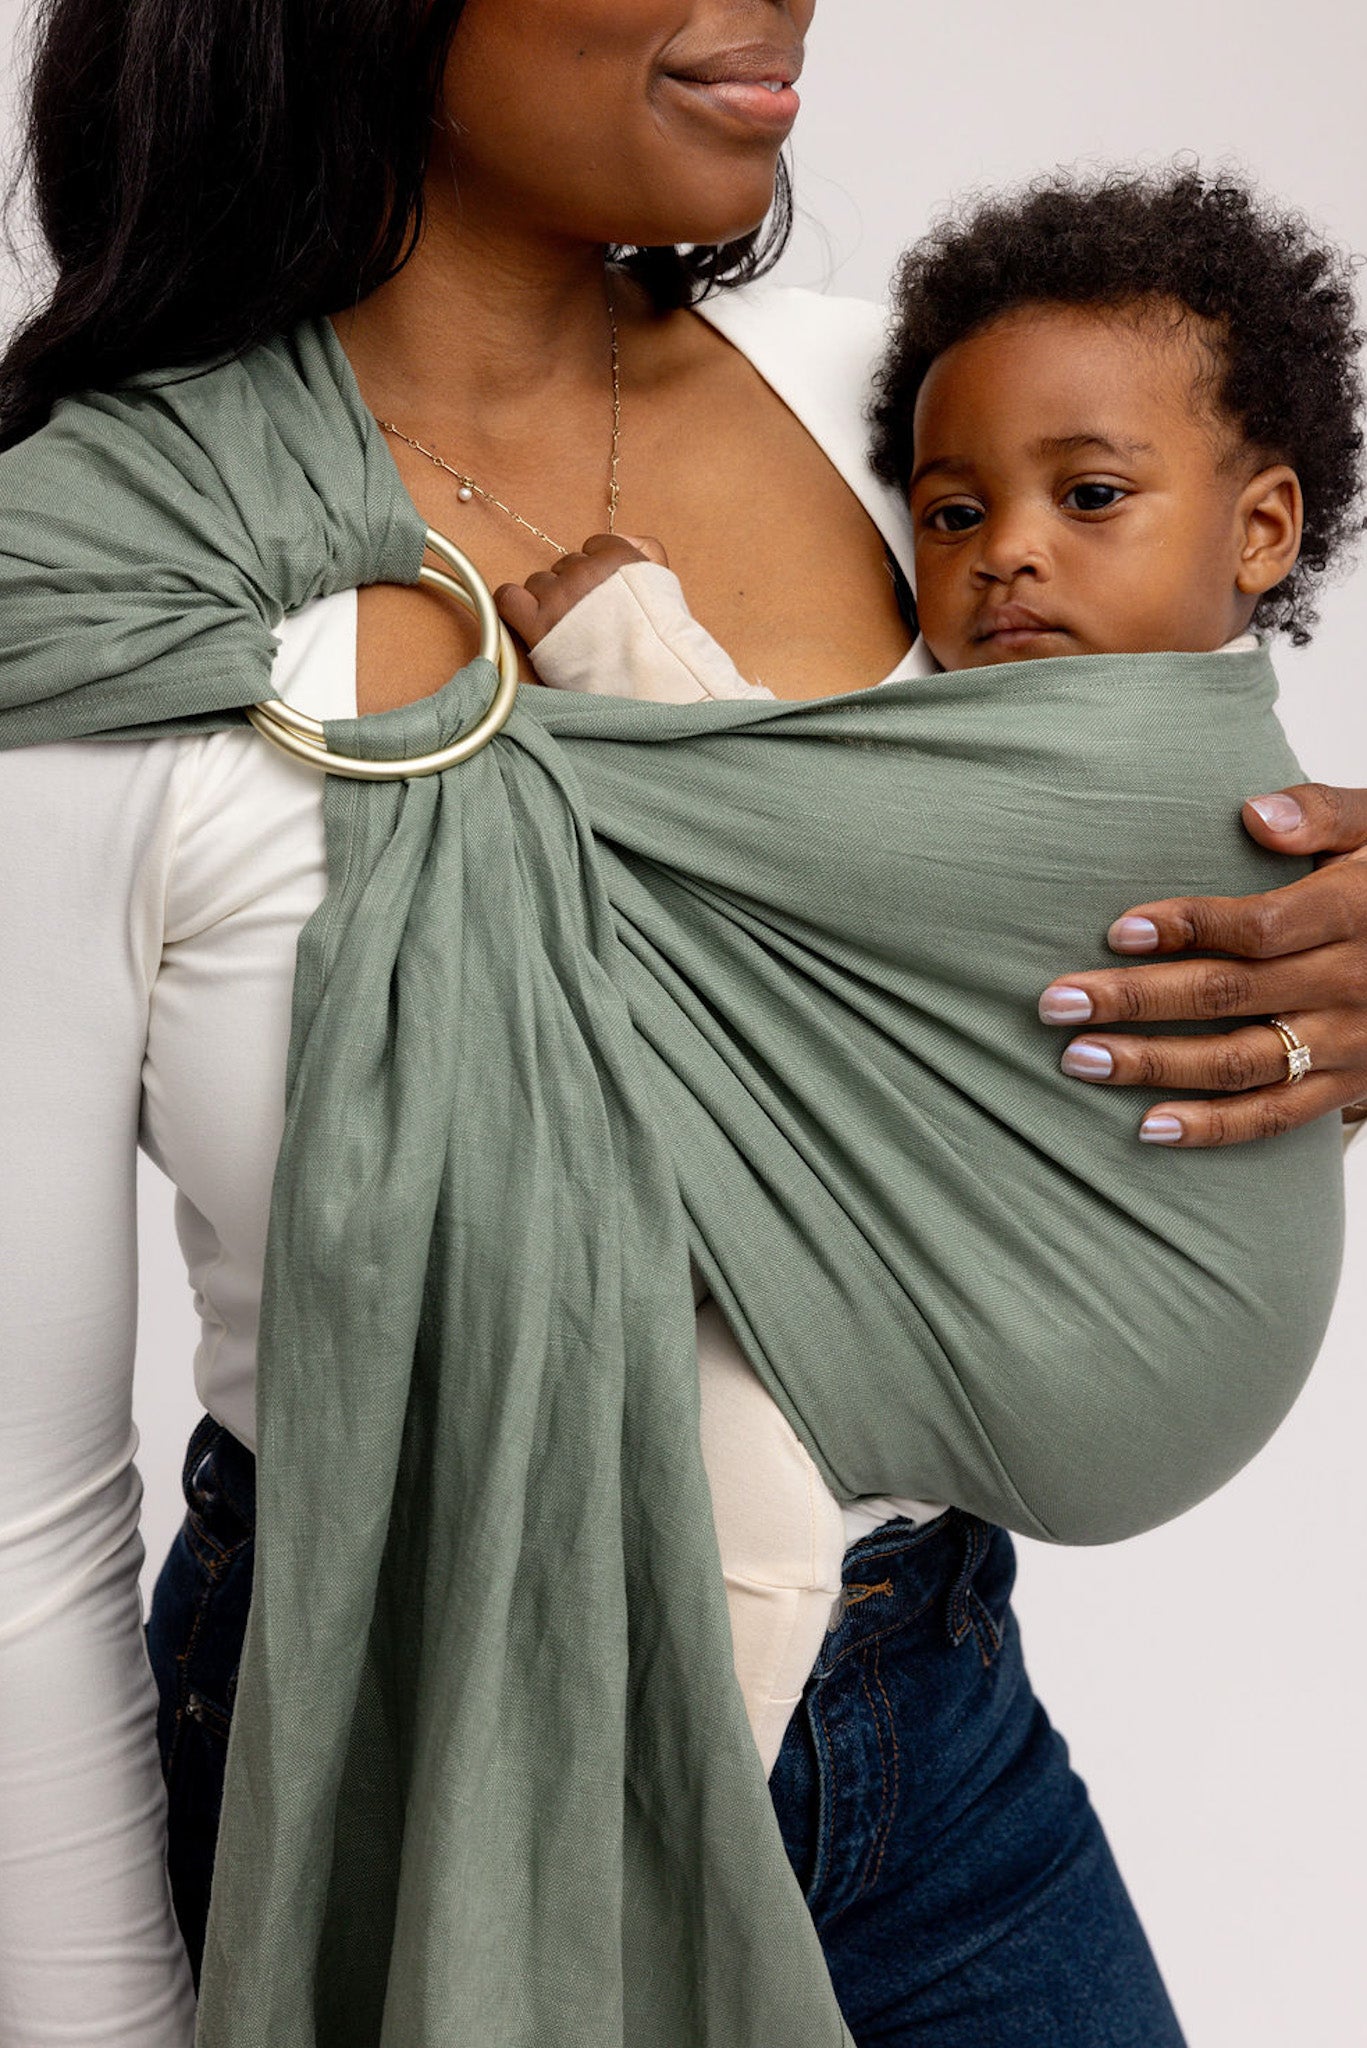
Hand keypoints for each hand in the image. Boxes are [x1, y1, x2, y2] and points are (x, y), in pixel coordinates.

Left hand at [495, 533, 666, 650]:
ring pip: (539, 582)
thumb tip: (624, 536)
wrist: (646, 679)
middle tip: (587, 618)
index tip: (602, 594)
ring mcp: (558, 597)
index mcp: (617, 557)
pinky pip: (508, 598)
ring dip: (548, 600)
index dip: (597, 571)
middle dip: (573, 587)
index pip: (593, 547)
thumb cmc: (656, 639)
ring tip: (566, 628)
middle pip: (565, 566)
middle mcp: (585, 572)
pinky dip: (514, 606)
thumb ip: (646, 549)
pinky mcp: (537, 623)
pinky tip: (528, 618)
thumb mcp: (664, 584)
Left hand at [1039, 783, 1366, 1145]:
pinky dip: (1214, 1129)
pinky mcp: (1350, 1087)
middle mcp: (1353, 984)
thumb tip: (1255, 814)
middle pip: (1230, 996)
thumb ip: (1323, 813)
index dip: (1187, 929)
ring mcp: (1352, 1043)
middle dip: (1135, 1002)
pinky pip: (1277, 1117)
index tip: (1117, 931)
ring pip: (1241, 1062)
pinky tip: (1147, 1125)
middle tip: (1057, 1003)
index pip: (1261, 929)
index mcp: (1356, 912)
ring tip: (1079, 1060)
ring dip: (1154, 1065)